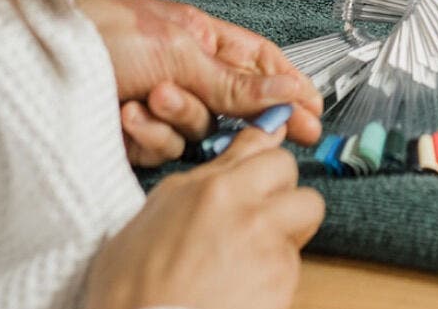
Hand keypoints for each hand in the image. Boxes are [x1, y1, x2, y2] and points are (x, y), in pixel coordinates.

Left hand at [78, 0, 322, 165]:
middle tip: (285, 132)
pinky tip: (126, 116)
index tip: (315, 113)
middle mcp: (187, 72)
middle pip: (237, 104)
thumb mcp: (179, 50)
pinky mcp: (138, 137)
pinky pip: (165, 148)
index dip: (290, 87)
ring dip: (181, 116)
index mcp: (201, 37)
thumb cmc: (103, 37)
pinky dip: (149, 134)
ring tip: (152, 97)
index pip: (260, 63)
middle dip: (249, 114)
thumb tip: (289, 92)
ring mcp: (163, 106)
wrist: (40, 68)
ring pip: (201, 130)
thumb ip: (236, 80)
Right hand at [85, 128, 324, 308]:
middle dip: (282, 191)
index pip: (262, 146)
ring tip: (256, 257)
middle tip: (262, 216)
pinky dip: (279, 274)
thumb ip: (195, 185)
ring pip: (307, 213)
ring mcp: (269, 243)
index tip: (265, 169)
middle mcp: (246, 207)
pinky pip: (298, 261)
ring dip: (289, 229)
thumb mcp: (149, 221)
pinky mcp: (283, 279)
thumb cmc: (131, 292)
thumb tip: (225, 165)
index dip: (263, 162)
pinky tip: (248, 289)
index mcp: (211, 188)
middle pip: (292, 173)